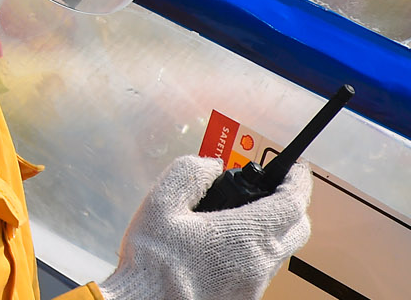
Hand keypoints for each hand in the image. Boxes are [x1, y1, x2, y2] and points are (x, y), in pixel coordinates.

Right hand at [99, 154, 310, 299]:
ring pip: (280, 251)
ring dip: (270, 230)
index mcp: (246, 235)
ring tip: (238, 219)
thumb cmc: (154, 262)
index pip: (292, 202)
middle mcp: (260, 262)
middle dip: (291, 205)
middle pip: (298, 229)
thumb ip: (189, 174)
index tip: (293, 168)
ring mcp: (255, 285)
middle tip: (271, 191)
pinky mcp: (245, 299)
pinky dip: (253, 253)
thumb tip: (209, 166)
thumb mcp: (160, 204)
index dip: (297, 180)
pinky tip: (223, 249)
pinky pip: (261, 271)